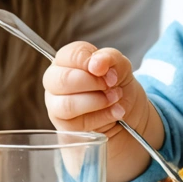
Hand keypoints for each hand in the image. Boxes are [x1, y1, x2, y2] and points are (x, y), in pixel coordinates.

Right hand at [42, 42, 156, 181]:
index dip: (90, 61)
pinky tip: (116, 112)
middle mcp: (55, 81)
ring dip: (98, 101)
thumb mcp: (121, 66)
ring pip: (67, 105)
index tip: (107, 69)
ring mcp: (56, 105)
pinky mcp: (65, 126)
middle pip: (62, 80)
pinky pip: (78, 124)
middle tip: (112, 84)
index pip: (69, 55)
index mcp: (66, 60)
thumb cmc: (117, 84)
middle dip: (93, 83)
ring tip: (116, 98)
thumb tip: (97, 63)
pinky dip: (103, 117)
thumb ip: (110, 58)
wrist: (127, 112)